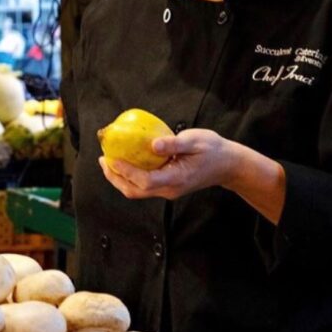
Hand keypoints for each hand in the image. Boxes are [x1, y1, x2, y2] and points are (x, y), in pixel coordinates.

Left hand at [98, 128, 233, 200]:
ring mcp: (168, 190)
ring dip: (120, 179)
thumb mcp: (195, 140)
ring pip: (137, 191)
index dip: (126, 171)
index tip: (112, 158)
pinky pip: (143, 186)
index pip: (144, 181)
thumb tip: (153, 144)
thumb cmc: (213, 150)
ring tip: (108, 162)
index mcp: (175, 179)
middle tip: (103, 160)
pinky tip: (125, 162)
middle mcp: (169, 189)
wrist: (227, 165)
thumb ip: (174, 143)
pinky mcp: (167, 187)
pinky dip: (130, 176)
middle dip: (115, 177)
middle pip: (134, 190)